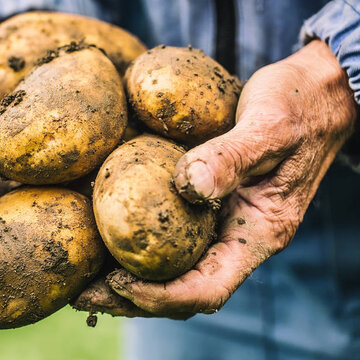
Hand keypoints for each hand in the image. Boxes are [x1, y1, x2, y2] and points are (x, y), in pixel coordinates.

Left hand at [74, 40, 356, 318]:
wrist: (311, 92)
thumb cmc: (299, 106)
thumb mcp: (271, 127)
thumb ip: (233, 157)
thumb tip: (189, 187)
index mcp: (256, 233)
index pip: (208, 288)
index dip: (161, 296)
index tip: (117, 284)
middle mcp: (232, 235)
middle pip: (177, 286)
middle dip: (128, 298)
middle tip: (79, 294)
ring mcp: (216, 219)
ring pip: (167, 264)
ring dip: (121, 274)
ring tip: (77, 276)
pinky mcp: (200, 199)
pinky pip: (164, 229)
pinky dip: (131, 236)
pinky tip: (95, 226)